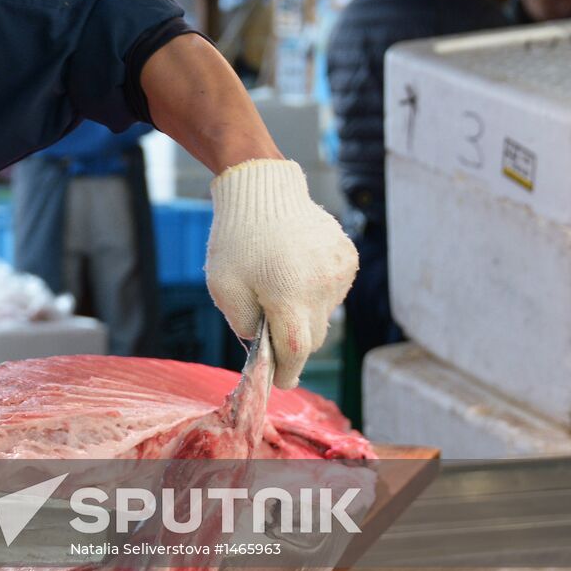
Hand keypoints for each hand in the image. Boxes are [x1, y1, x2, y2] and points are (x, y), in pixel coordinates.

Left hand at [204, 159, 357, 389]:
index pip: (296, 349)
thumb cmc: (236, 239)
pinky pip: (333, 291)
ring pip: (323, 315)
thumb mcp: (223, 287)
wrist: (263, 189)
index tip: (281, 381)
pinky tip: (295, 269)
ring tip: (278, 284)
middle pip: (312, 337)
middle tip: (270, 329)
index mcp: (289, 295)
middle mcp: (321, 286)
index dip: (288, 371)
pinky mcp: (347, 258)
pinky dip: (315, 290)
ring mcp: (338, 272)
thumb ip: (242, 324)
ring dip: (303, 312)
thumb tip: (262, 345)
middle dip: (291, 341)